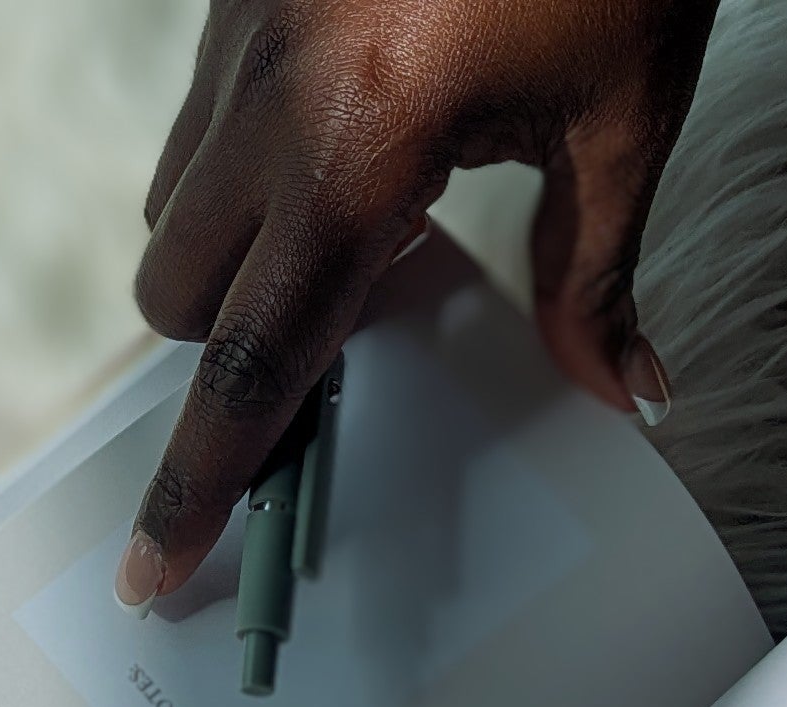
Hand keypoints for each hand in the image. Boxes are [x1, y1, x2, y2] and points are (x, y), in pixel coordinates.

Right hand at [116, 0, 718, 608]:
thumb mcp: (630, 110)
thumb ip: (597, 269)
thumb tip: (625, 388)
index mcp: (362, 148)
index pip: (258, 366)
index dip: (201, 485)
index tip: (156, 571)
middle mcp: (272, 95)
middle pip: (177, 299)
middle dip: (228, 348)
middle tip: (328, 341)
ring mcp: (238, 27)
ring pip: (168, 206)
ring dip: (226, 254)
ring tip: (345, 225)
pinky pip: (197, 114)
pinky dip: (244, 161)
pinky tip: (345, 126)